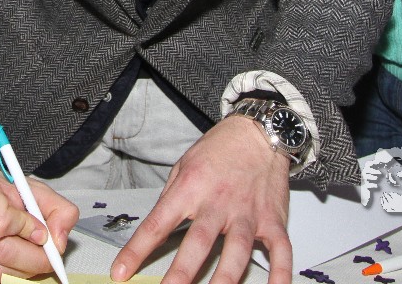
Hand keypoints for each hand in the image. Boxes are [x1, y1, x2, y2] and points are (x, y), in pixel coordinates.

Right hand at [0, 166, 77, 281]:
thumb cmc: (0, 189)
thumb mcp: (33, 188)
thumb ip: (58, 210)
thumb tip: (58, 243)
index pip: (2, 221)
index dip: (27, 230)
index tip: (40, 231)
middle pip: (2, 252)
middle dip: (34, 261)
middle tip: (49, 259)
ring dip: (22, 272)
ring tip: (33, 260)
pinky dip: (5, 274)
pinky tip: (11, 260)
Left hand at [112, 116, 291, 283]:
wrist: (257, 132)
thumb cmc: (219, 149)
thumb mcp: (184, 166)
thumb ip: (172, 198)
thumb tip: (158, 228)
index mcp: (190, 188)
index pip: (157, 224)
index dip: (136, 251)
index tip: (120, 272)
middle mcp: (218, 202)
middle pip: (198, 242)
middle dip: (182, 272)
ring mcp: (247, 213)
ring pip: (237, 250)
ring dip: (225, 278)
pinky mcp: (273, 220)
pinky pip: (280, 251)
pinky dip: (280, 274)